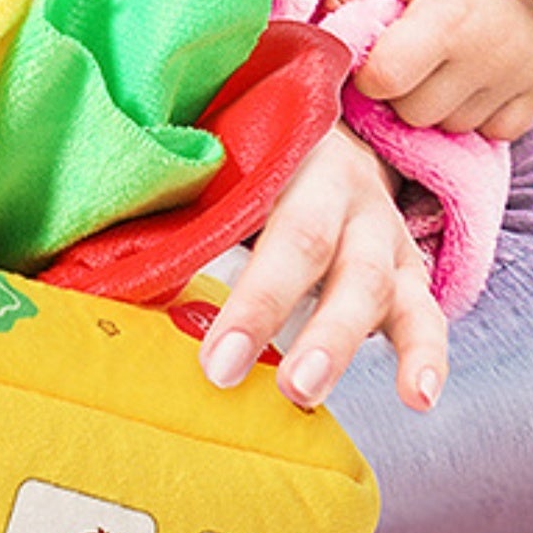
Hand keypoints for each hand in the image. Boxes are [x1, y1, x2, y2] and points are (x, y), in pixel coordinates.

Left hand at [200, 122, 445, 413]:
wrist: (326, 133)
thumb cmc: (250, 157)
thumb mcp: (218, 159)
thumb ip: (175, 199)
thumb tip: (106, 263)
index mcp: (282, 148)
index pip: (252, 204)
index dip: (228, 274)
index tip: (202, 344)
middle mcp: (340, 182)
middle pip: (310, 242)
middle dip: (266, 308)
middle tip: (224, 371)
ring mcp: (381, 226)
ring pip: (370, 281)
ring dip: (335, 342)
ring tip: (302, 394)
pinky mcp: (409, 267)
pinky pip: (426, 311)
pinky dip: (426, 355)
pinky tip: (418, 399)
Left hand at [333, 0, 532, 139]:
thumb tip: (326, 29)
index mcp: (443, 20)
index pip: (386, 79)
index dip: (367, 76)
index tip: (370, 60)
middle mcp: (483, 57)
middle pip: (416, 112)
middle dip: (398, 95)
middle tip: (403, 64)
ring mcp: (514, 80)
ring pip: (452, 127)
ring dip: (436, 108)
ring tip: (437, 71)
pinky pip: (495, 134)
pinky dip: (477, 118)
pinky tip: (467, 86)